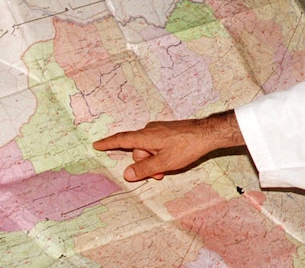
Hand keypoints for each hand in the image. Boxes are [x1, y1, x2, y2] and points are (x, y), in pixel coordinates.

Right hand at [93, 112, 243, 181]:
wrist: (207, 133)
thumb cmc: (186, 146)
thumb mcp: (164, 162)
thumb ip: (144, 169)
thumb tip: (126, 174)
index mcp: (145, 136)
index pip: (122, 140)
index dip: (108, 144)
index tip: (96, 144)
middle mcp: (150, 130)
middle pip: (138, 151)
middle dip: (145, 164)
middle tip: (159, 174)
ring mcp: (159, 130)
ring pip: (148, 150)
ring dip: (155, 161)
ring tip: (169, 167)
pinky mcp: (168, 132)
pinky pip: (157, 146)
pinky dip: (160, 155)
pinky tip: (172, 159)